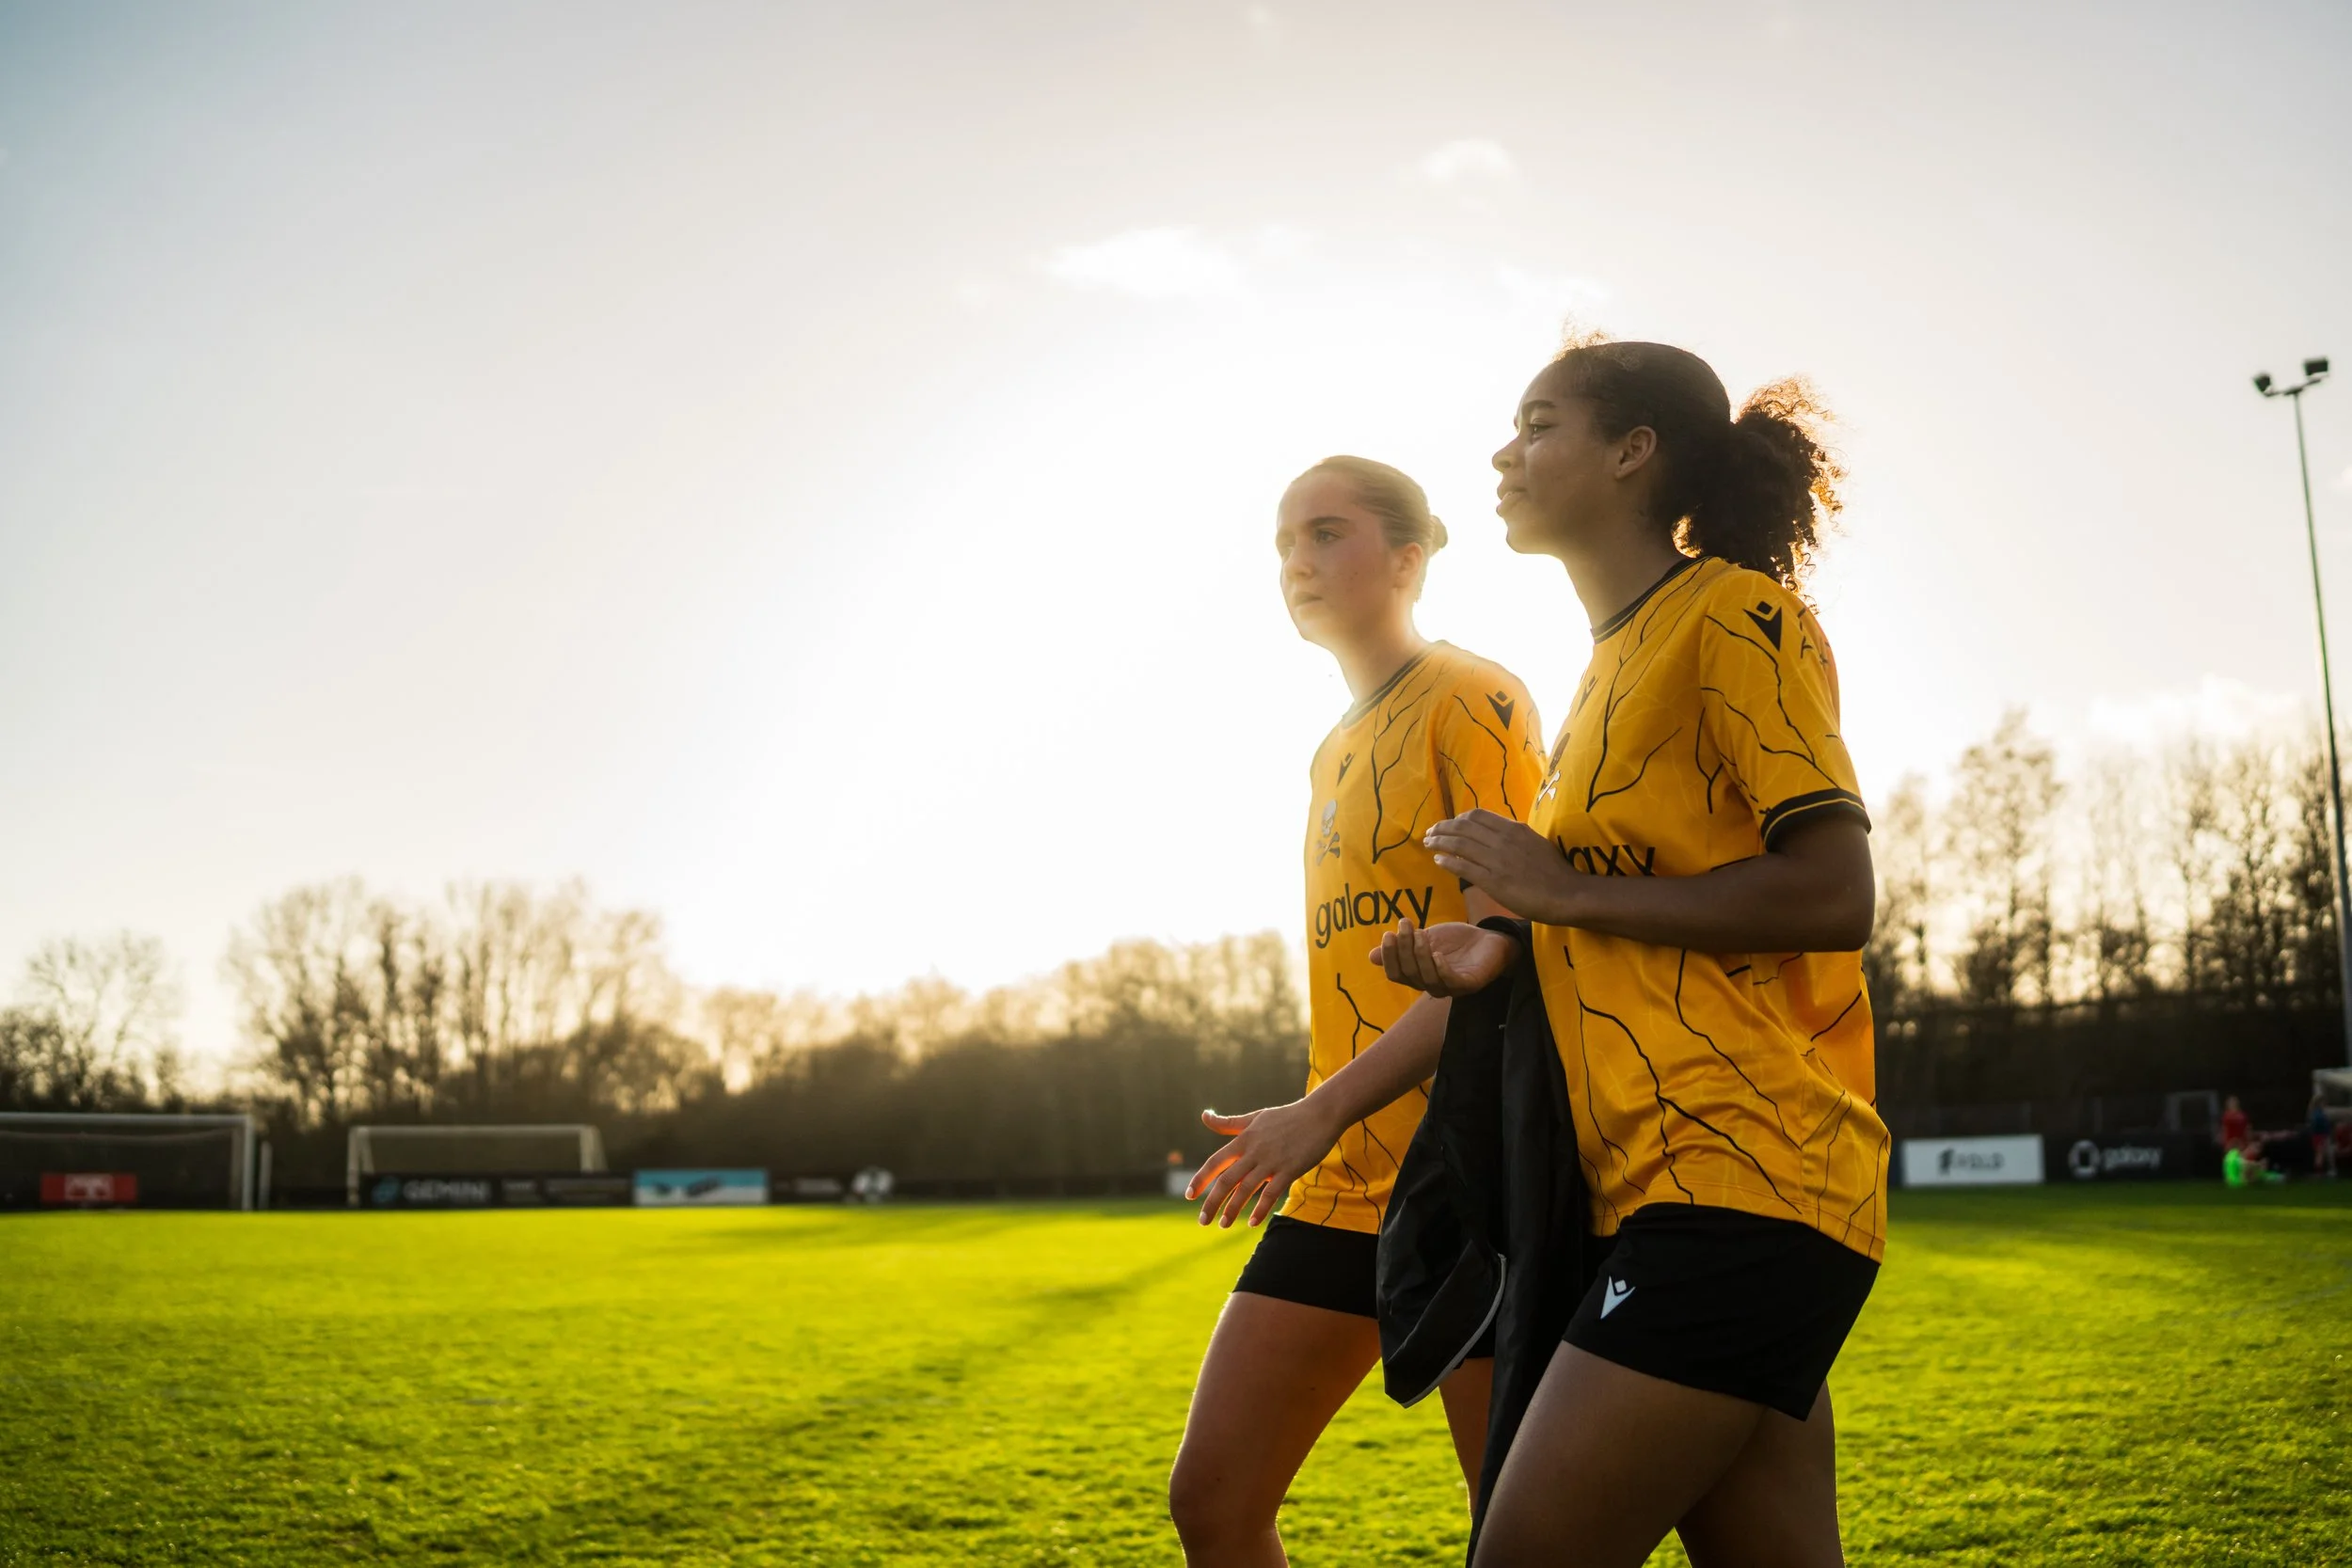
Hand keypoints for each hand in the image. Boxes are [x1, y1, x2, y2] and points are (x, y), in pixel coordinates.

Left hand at [1184, 1100, 1339, 1228]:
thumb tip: (1204, 1115)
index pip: (1215, 1162)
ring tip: (1223, 1225)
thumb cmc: (1286, 1117)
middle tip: (1202, 1221)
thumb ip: (1228, 1123)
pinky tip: (1252, 1223)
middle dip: (1212, 1202)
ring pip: (1246, 1189)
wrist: (1319, 1115)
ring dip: (1233, 1209)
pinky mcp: (1289, 1170)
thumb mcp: (1254, 1118)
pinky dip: (1260, 1209)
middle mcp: (1254, 1151)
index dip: (1201, 1178)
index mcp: (1244, 1139)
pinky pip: (1271, 1193)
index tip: (1188, 1195)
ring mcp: (1271, 1161)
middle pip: (1227, 1180)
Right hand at [1373, 918, 1520, 996]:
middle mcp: (1432, 986)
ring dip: (1420, 954)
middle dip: (1404, 949)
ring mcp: (1451, 987)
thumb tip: (1371, 956)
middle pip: (1410, 974)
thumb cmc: (1456, 941)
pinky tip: (1437, 954)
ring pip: (1427, 979)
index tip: (1388, 933)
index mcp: (1418, 976)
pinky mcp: (1469, 984)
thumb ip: (1403, 946)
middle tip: (1405, 925)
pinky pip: (1451, 982)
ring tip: (1421, 933)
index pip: (1396, 974)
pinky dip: (1441, 969)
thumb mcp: (1425, 939)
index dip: (1389, 956)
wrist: (1489, 939)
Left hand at [1422, 809, 1576, 921]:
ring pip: (1459, 844)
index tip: (1449, 824)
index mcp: (1513, 828)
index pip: (1477, 816)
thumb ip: (1516, 836)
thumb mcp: (1535, 842)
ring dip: (1439, 842)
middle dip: (1443, 828)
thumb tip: (1500, 832)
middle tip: (1430, 833)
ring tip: (1428, 843)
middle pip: (1463, 827)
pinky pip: (1463, 867)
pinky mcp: (1493, 881)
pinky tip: (1438, 861)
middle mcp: (1502, 840)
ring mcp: (1497, 860)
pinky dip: (1447, 861)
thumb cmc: (1555, 871)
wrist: (1567, 894)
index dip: (1458, 819)